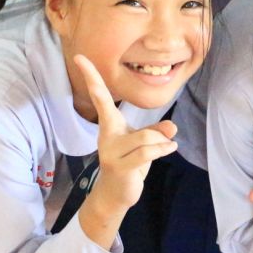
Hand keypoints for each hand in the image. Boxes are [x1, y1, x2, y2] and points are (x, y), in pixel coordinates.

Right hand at [74, 55, 179, 211]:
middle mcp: (105, 135)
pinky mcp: (119, 167)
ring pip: (143, 137)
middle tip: (89, 66)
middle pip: (106, 105)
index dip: (91, 76)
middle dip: (95, 84)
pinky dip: (162, 148)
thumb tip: (172, 127)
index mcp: (109, 125)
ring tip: (167, 146)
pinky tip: (171, 147)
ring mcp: (110, 151)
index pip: (100, 96)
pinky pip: (146, 152)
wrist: (116, 195)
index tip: (80, 57)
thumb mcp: (143, 144)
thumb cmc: (130, 164)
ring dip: (160, 142)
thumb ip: (156, 133)